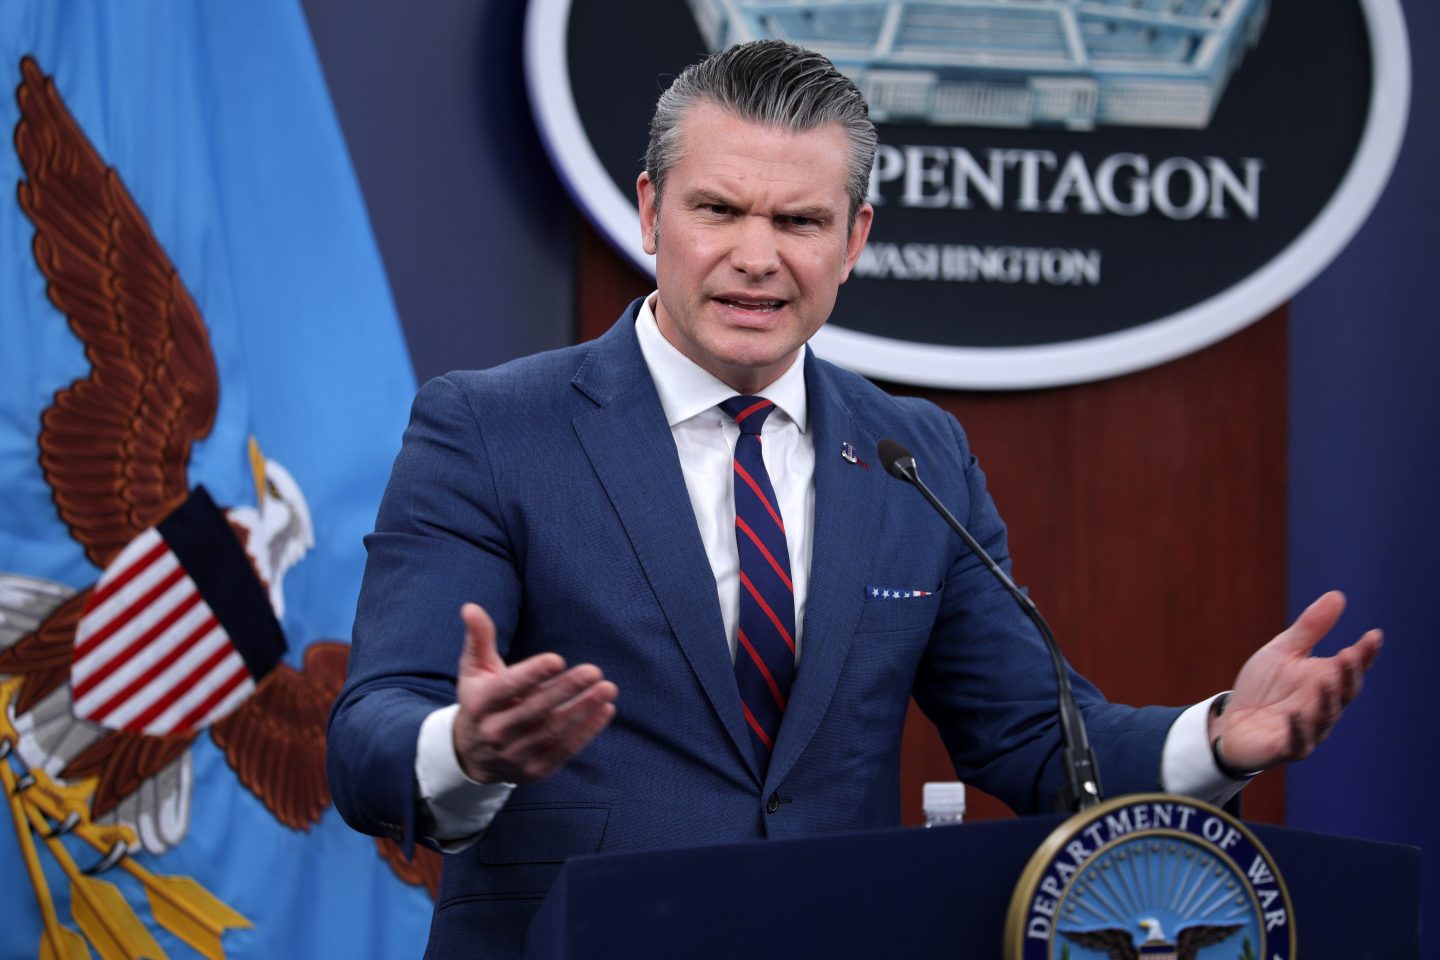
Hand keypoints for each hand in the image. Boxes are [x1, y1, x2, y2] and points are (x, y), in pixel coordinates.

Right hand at [451, 603, 617, 784]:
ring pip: (553, 731)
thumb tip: (471, 607)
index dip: (531, 674)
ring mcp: (515, 755)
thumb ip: (479, 638)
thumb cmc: (481, 700)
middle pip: (535, 710)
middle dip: (566, 690)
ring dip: (583, 709)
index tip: (557, 659)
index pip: (506, 688)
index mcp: (479, 705)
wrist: (471, 755)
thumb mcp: (474, 670)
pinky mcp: (534, 771)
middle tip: (595, 671)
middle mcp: (495, 732)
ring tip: (608, 688)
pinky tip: (605, 710)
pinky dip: (587, 732)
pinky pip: (564, 751)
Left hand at [1211, 591, 1381, 772]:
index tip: (1374, 636)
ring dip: (1326, 701)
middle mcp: (1323, 707)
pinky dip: (1298, 731)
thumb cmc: (1264, 687)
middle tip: (1348, 656)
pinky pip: (1298, 743)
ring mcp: (1308, 730)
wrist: (1234, 721)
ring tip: (1325, 681)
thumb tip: (1337, 595)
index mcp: (1325, 682)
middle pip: (1343, 693)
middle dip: (1347, 676)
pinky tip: (1295, 716)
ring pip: (1324, 718)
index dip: (1364, 654)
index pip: (1351, 668)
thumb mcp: (1283, 651)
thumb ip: (1309, 628)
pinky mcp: (1286, 748)